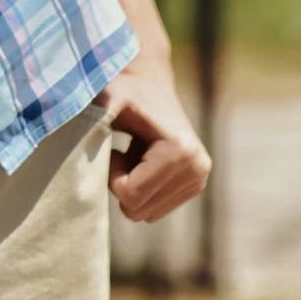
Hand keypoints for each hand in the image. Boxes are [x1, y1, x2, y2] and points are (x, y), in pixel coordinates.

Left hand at [100, 65, 211, 222]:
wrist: (150, 86)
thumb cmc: (126, 93)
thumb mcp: (111, 98)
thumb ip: (104, 106)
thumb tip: (101, 110)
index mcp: (180, 151)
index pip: (131, 196)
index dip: (113, 176)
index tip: (116, 151)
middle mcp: (197, 168)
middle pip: (139, 210)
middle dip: (122, 184)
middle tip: (123, 154)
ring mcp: (199, 179)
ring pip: (147, 213)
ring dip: (132, 188)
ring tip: (135, 156)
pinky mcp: (196, 185)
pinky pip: (155, 209)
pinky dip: (143, 190)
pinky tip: (145, 163)